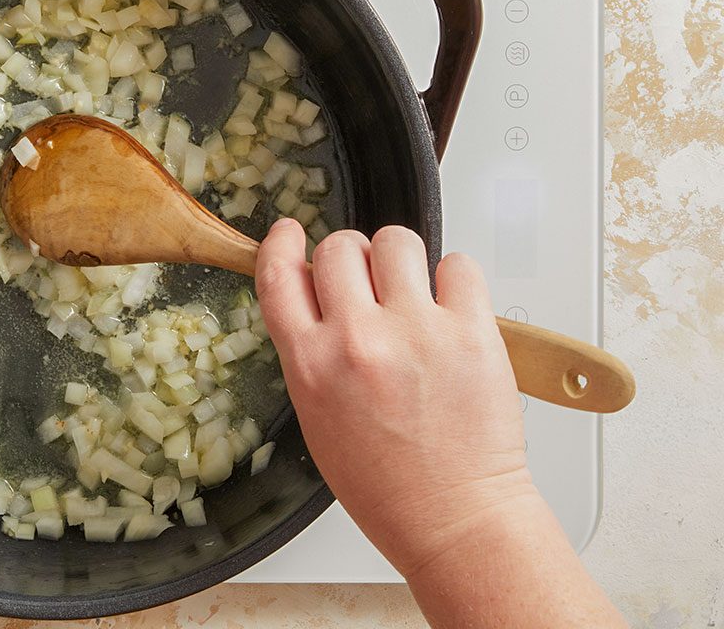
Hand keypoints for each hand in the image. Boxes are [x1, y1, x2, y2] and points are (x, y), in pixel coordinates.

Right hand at [256, 221, 533, 574]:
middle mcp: (357, 340)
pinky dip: (454, 279)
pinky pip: (457, 264)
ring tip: (413, 292)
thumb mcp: (317, 418)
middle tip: (369, 284)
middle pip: (339, 246)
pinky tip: (451, 308)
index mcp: (310, 365)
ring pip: (396, 241)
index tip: (289, 233)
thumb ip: (311, 353)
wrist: (455, 518)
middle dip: (351, 258)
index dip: (282, 243)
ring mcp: (416, 331)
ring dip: (401, 260)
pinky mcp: (471, 330)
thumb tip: (318, 299)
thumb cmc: (387, 485)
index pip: (279, 274)